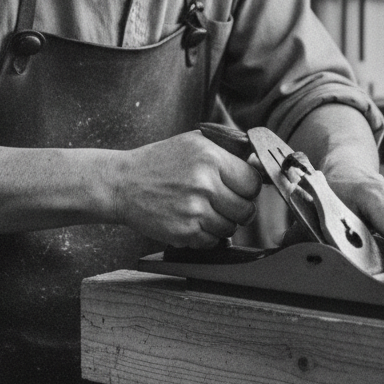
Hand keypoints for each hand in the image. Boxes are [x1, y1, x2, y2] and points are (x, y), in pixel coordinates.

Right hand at [112, 130, 262, 248]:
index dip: (248, 188)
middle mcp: (204, 183)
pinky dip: (205, 235)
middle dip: (237, 208)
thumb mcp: (194, 142)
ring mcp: (194, 210)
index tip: (238, 188)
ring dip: (220, 223)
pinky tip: (190, 219)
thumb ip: (229, 149)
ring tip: (201, 209)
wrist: (123, 184)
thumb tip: (260, 161)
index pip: (253, 182)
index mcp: (210, 157)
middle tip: (220, 201)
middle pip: (246, 210)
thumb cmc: (161, 162)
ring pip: (230, 228)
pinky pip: (212, 241)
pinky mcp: (184, 232)